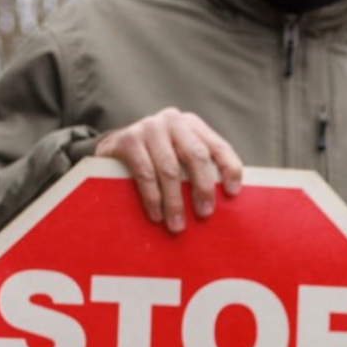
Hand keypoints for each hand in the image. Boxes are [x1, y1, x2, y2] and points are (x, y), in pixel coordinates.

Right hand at [94, 108, 242, 231]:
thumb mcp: (179, 155)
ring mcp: (149, 128)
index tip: (233, 193)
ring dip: (175, 201)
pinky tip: (156, 215)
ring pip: (169, 169)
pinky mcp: (128, 140)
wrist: (113, 148)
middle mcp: (173, 121)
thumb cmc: (156, 158)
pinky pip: (145, 173)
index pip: (219, 146)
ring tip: (177, 225)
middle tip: (205, 214)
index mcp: (193, 125)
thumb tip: (225, 200)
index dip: (229, 169)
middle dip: (203, 187)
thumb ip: (199, 168)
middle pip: (196, 156)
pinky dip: (153, 197)